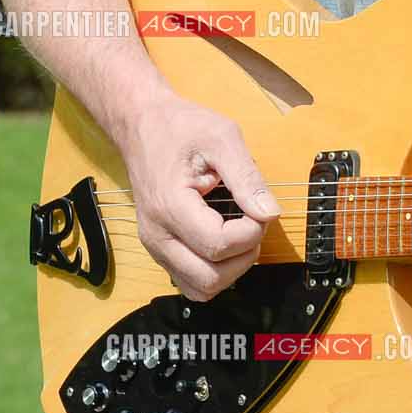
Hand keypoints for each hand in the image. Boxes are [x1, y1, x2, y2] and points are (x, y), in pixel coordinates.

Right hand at [115, 92, 282, 301]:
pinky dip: (213, 273)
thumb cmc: (179, 126)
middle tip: (252, 224)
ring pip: (200, 288)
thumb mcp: (221, 137)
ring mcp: (155, 246)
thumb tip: (270, 213)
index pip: (218, 245)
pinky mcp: (159, 249)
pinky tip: (224, 244)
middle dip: (243, 257)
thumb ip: (247, 176)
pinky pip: (189, 281)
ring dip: (229, 271)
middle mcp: (157, 234)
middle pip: (209, 278)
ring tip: (240, 236)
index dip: (250, 232)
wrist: (140, 124)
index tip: (258, 208)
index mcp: (169, 206)